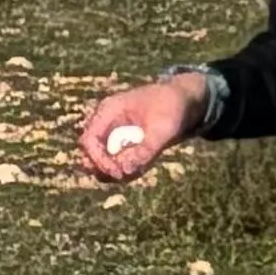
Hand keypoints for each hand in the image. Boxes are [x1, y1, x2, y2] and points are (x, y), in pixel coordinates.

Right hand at [79, 74, 203, 182]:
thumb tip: (124, 171)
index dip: (98, 160)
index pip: (89, 140)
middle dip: (104, 167)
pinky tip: (143, 166)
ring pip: (102, 159)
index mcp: (109, 110)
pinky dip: (126, 167)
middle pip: (90, 152)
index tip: (118, 173)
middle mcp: (106, 122)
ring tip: (140, 169)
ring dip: (115, 169)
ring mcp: (113, 132)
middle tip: (125, 176)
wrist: (186, 98)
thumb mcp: (163, 128)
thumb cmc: (173, 106)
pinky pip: (116, 160)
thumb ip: (145, 150)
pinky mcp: (123, 142)